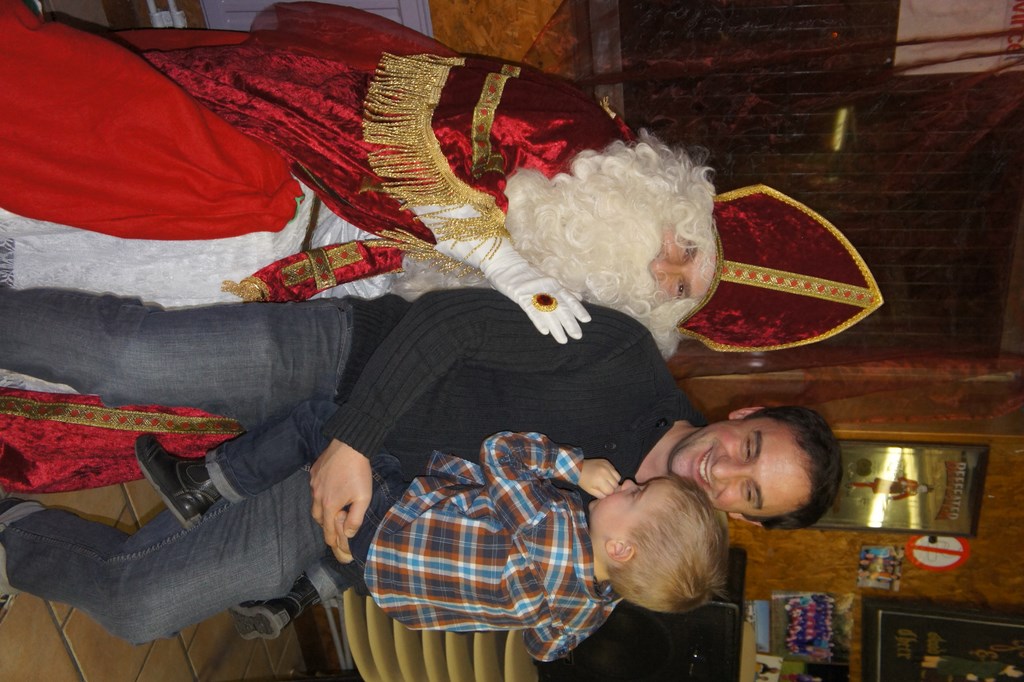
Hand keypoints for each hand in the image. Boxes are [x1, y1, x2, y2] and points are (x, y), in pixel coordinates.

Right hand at [309, 439, 371, 562]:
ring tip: (334, 508)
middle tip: (336, 525)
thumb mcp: (363, 498)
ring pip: (314, 503)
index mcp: (329, 506)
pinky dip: (321, 493)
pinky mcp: (313, 472)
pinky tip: (331, 488)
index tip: (337, 546)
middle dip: (326, 525)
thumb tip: (348, 534)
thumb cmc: (359, 472)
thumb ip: (355, 519)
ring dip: (322, 509)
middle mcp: (317, 496)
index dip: (333, 541)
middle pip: (318, 519)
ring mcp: (313, 483)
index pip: (328, 531)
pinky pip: (314, 488)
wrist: (350, 445)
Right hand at [432, 230, 590, 343]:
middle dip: (570, 322)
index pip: (569, 298)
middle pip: (560, 307)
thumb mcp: (547, 281)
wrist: (504, 262)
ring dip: (556, 326)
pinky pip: (531, 309)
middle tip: (577, 336)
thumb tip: (580, 298)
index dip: (578, 309)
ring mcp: (533, 291)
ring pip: (548, 311)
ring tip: (563, 340)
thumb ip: (563, 291)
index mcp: (553, 284)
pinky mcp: (520, 295)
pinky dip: (538, 320)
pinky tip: (544, 331)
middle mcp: (546, 287)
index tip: (587, 321)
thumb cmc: (525, 274)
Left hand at [579, 458, 620, 497]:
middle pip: (616, 484)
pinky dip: (612, 474)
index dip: (607, 493)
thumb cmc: (584, 481)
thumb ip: (601, 495)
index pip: (611, 491)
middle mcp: (605, 473)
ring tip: (606, 480)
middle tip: (605, 486)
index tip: (603, 491)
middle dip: (611, 487)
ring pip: (618, 477)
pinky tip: (606, 474)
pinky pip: (615, 471)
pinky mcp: (607, 462)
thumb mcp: (590, 491)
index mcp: (600, 481)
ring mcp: (607, 466)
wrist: (578, 467)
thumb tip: (609, 496)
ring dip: (614, 480)